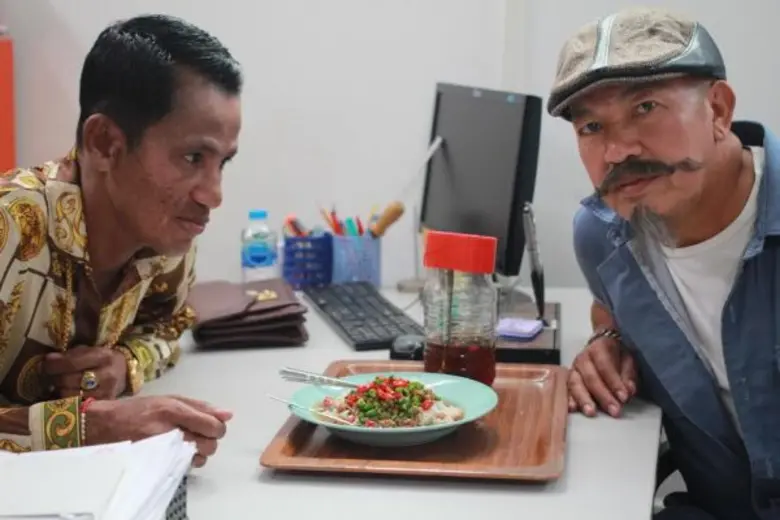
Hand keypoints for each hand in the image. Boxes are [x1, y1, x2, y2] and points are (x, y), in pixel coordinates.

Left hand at [43, 346, 126, 399]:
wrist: (123, 372)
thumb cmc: (101, 360)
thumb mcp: (89, 351)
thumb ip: (69, 355)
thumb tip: (47, 360)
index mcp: (103, 357)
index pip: (72, 363)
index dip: (53, 365)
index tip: (45, 365)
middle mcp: (107, 375)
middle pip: (69, 381)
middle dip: (55, 378)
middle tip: (51, 377)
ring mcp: (106, 393)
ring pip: (70, 396)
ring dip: (60, 391)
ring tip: (59, 386)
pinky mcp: (103, 406)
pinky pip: (77, 407)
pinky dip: (68, 401)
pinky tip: (66, 396)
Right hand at [85, 395, 232, 467]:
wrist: (103, 427)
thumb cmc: (136, 411)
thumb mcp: (168, 399)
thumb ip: (200, 406)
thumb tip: (228, 414)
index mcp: (172, 409)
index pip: (211, 424)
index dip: (217, 427)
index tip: (211, 426)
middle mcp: (168, 429)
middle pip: (209, 444)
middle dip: (209, 441)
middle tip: (198, 435)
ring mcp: (161, 449)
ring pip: (199, 458)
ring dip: (198, 453)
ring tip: (185, 444)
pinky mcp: (156, 463)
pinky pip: (183, 467)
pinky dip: (185, 462)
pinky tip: (176, 453)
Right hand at [568, 336, 637, 417]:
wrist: (602, 350)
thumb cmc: (616, 356)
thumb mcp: (628, 359)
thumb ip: (628, 374)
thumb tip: (628, 390)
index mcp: (598, 348)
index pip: (605, 366)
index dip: (614, 382)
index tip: (624, 397)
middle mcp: (583, 358)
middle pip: (590, 378)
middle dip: (603, 396)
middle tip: (614, 410)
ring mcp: (574, 369)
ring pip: (575, 384)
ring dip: (583, 400)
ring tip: (591, 412)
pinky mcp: (569, 381)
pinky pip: (567, 390)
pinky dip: (570, 400)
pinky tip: (573, 408)